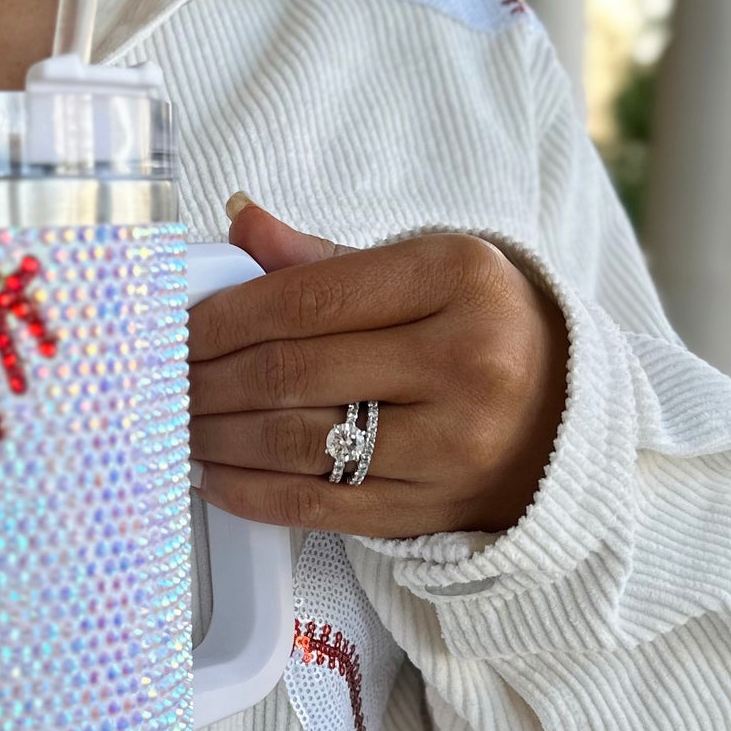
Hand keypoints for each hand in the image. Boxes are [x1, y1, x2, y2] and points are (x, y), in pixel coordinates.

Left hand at [187, 198, 569, 537]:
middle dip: (207, 382)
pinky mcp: (426, 510)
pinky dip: (247, 492)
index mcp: (458, 279)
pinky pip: (313, 506)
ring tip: (179, 425)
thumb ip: (325, 257)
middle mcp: (464, 362)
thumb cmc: (483, 331)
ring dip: (216, 438)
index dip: (221, 320)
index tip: (175, 332)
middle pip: (290, 374)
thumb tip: (238, 221)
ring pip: (294, 444)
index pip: (305, 300)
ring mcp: (449, 445)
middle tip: (163, 384)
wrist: (567, 420)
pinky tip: (211, 476)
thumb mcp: (427, 271)